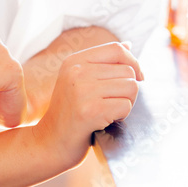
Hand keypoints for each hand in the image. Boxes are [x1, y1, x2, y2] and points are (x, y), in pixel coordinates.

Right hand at [32, 41, 143, 167]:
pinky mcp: (90, 111)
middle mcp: (77, 71)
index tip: (138, 76)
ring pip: (130, 87)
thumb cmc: (69, 113)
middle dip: (129, 89)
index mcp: (74, 61)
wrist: (49, 142)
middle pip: (127, 71)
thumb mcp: (78, 80)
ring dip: (127, 103)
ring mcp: (83, 91)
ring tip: (109, 112)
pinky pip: (125, 106)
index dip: (133, 61)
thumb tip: (128, 45)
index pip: (116, 49)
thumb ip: (102, 62)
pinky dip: (122, 116)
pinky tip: (105, 121)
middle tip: (113, 103)